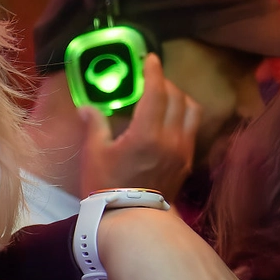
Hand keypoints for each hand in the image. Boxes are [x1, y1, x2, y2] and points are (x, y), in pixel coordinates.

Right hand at [78, 54, 200, 199]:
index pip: (156, 91)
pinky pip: (192, 129)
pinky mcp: (187, 162)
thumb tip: (87, 107)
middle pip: (177, 97)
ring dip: (180, 98)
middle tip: (151, 79)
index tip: (150, 58)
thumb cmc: (106, 187)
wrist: (130, 220)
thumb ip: (95, 125)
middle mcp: (171, 138)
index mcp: (147, 133)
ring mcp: (183, 151)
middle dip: (165, 83)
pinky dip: (183, 116)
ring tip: (166, 97)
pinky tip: (169, 121)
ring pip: (192, 111)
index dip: (153, 71)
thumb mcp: (94, 154)